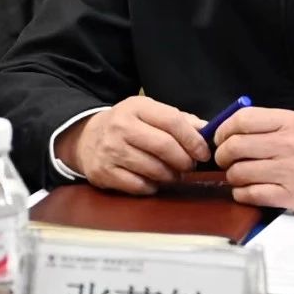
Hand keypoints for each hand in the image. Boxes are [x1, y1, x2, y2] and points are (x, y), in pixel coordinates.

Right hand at [55, 96, 209, 194]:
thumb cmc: (128, 126)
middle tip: (190, 166)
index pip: (172, 121)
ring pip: (153, 169)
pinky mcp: (104, 173)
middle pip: (164, 146)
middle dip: (184, 160)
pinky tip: (154, 180)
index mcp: (136, 107)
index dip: (193, 139)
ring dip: (171, 175)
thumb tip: (207, 130)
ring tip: (174, 173)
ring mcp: (110, 151)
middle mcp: (121, 127)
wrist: (86, 139)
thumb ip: (179, 120)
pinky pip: (139, 186)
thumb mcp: (149, 113)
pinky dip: (153, 186)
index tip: (203, 152)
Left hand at [213, 107, 293, 213]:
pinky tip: (245, 190)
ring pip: (239, 172)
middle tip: (225, 159)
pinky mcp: (289, 196)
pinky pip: (251, 194)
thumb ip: (267, 123)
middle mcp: (288, 144)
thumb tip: (228, 127)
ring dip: (232, 175)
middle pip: (236, 146)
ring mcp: (288, 171)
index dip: (224, 129)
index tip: (221, 138)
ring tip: (238, 175)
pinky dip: (241, 193)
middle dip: (222, 154)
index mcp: (289, 122)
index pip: (243, 120)